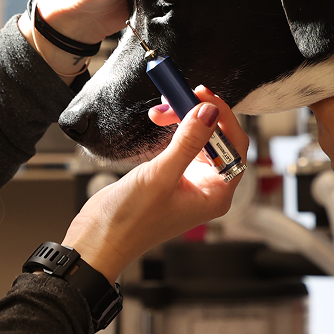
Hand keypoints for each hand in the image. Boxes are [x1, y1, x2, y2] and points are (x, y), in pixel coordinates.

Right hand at [62, 90, 246, 282]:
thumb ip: (188, 142)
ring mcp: (188, 183)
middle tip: (175, 97)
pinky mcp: (170, 178)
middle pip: (217, 139)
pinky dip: (171, 131)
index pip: (235, 146)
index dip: (221, 116)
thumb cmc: (130, 221)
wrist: (99, 238)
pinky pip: (180, 146)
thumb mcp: (160, 176)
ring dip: (181, 120)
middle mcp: (207, 189)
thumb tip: (210, 112)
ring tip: (159, 111)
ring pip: (197, 140)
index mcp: (216, 194)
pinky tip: (158, 124)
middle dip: (196, 115)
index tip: (202, 94)